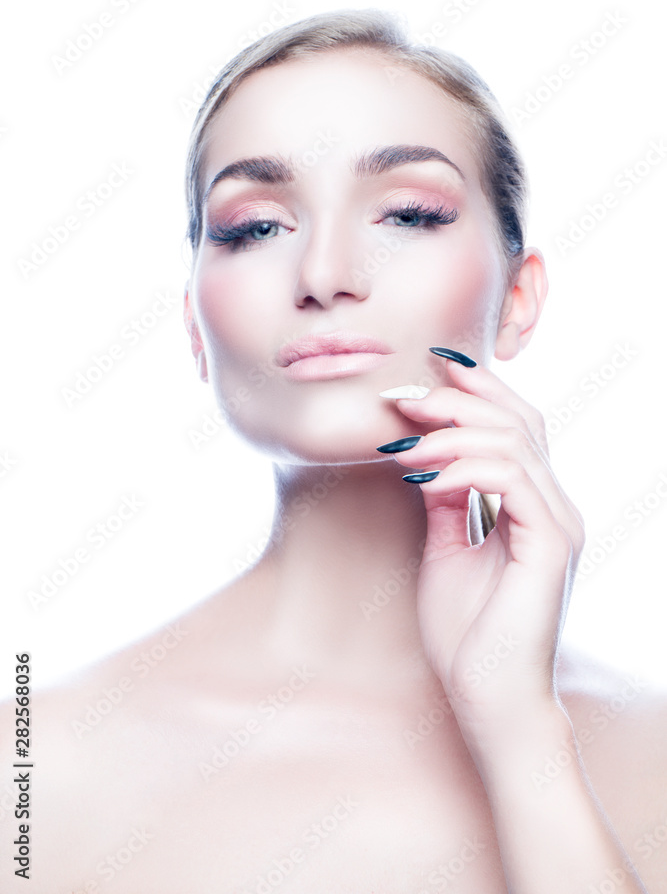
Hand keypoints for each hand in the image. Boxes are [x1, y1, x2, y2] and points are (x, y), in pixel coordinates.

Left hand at [381, 355, 584, 740]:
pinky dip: (462, 469)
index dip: (477, 392)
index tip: (428, 369)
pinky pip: (511, 481)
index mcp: (536, 505)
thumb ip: (446, 499)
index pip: (516, 427)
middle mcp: (555, 506)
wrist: (487, 699)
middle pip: (518, 422)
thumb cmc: (467, 634)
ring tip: (403, 438)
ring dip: (450, 432)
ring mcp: (559, 524)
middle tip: (405, 396)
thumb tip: (424, 453)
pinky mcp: (551, 546)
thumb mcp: (446, 549)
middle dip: (457, 400)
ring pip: (513, 444)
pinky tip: (421, 478)